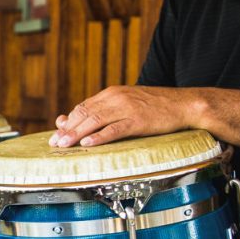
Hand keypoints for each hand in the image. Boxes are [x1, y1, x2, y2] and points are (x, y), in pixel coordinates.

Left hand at [49, 86, 196, 147]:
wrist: (184, 104)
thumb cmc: (156, 108)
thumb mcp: (128, 105)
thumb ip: (107, 111)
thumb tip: (88, 121)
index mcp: (112, 94)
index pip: (84, 107)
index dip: (69, 121)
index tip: (57, 133)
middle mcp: (116, 98)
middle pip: (85, 113)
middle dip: (68, 129)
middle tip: (55, 143)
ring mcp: (127, 108)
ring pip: (95, 121)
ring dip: (77, 134)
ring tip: (64, 145)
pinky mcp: (138, 120)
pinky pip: (114, 129)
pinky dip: (99, 137)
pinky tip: (87, 144)